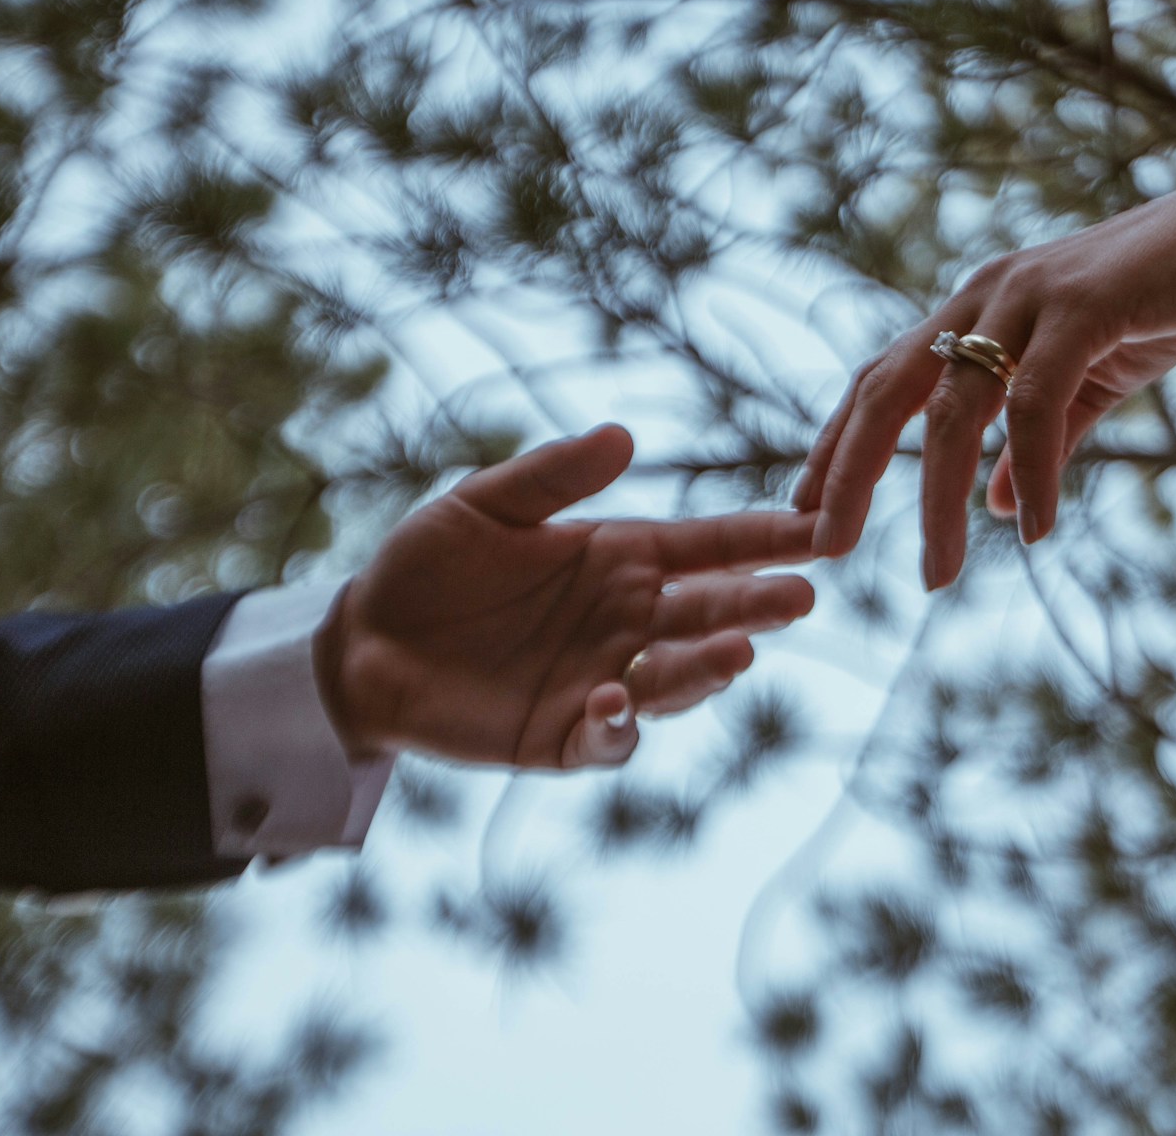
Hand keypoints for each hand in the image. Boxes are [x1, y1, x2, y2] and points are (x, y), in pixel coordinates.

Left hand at [314, 425, 818, 768]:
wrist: (361, 644)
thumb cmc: (426, 565)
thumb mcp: (483, 504)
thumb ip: (551, 476)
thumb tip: (624, 436)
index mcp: (620, 558)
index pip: (708, 546)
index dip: (761, 539)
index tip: (814, 530)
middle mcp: (625, 620)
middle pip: (707, 612)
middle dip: (755, 606)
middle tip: (799, 598)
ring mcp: (602, 678)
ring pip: (675, 680)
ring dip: (707, 669)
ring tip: (736, 654)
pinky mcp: (563, 736)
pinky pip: (609, 738)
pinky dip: (620, 722)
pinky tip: (617, 697)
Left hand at [793, 188, 1175, 586]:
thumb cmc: (1162, 301)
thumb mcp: (1086, 384)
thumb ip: (1039, 442)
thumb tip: (997, 507)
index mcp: (973, 311)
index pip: (880, 380)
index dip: (837, 443)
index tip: (805, 511)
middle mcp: (983, 296)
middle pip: (886, 389)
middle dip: (849, 472)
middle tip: (826, 547)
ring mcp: (1028, 297)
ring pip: (956, 409)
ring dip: (939, 500)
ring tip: (938, 573)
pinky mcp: (1084, 306)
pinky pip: (1036, 402)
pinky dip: (1030, 471)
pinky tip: (1031, 528)